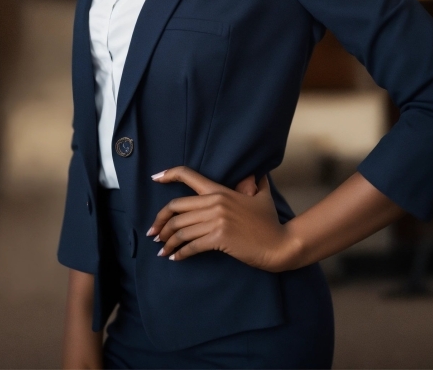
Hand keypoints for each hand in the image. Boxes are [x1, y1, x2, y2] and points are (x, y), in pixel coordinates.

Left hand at [147, 166, 300, 271]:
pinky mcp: (219, 238)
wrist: (279, 244)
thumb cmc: (270, 222)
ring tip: (162, 249)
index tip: (155, 178)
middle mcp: (215, 203)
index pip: (189, 176)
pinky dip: (180, 253)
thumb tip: (257, 173)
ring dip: (167, 241)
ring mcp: (216, 221)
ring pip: (181, 229)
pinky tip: (175, 258)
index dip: (168, 175)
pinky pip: (191, 245)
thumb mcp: (262, 197)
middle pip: (176, 208)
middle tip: (153, 233)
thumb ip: (255, 183)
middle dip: (160, 221)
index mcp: (220, 190)